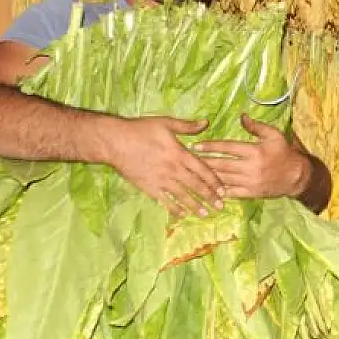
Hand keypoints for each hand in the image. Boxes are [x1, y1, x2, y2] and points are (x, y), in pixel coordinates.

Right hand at [103, 116, 225, 216]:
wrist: (115, 141)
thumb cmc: (140, 129)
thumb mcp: (165, 123)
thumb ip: (187, 126)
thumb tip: (206, 123)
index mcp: (179, 153)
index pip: (202, 170)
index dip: (214, 181)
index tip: (223, 190)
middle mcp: (173, 169)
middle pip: (196, 185)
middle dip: (209, 197)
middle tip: (220, 207)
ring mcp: (161, 179)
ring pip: (182, 195)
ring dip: (194, 206)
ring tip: (205, 214)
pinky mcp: (148, 187)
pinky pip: (164, 200)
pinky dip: (174, 208)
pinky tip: (181, 215)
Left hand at [193, 114, 310, 199]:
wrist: (296, 176)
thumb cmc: (284, 152)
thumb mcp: (274, 135)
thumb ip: (256, 126)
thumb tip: (241, 116)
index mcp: (255, 151)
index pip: (228, 148)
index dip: (210, 146)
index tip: (195, 145)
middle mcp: (250, 167)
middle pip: (222, 164)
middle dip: (203, 161)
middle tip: (187, 159)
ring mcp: (250, 182)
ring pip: (224, 178)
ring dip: (207, 175)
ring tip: (193, 172)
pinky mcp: (251, 193)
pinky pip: (231, 193)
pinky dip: (218, 190)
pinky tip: (206, 188)